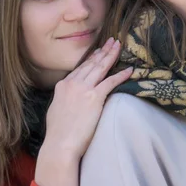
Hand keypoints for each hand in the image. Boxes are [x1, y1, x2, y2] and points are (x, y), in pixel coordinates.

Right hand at [35, 37, 131, 185]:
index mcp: (63, 85)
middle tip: (112, 41)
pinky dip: (121, 75)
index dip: (91, 58)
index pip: (80, 68)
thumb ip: (65, 98)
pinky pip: (111, 82)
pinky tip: (129, 70)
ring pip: (100, 67)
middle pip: (91, 63)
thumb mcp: (57, 108)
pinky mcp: (94, 97)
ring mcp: (83, 89)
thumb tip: (71, 97)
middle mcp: (73, 83)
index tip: (99, 51)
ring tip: (119, 46)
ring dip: (111, 55)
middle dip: (103, 51)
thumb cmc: (58, 133)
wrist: (60, 144)